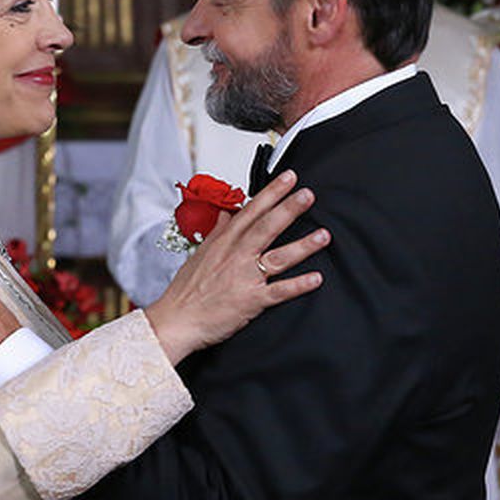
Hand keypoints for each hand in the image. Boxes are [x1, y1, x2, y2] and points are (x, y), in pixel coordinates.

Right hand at [142, 169, 328, 364]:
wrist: (176, 320)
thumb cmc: (186, 291)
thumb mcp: (199, 254)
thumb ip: (218, 232)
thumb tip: (227, 214)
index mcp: (224, 242)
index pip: (251, 211)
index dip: (271, 193)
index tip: (288, 178)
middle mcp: (236, 256)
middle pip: (267, 227)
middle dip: (289, 209)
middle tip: (308, 195)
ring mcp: (244, 277)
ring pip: (278, 257)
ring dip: (302, 245)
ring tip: (323, 235)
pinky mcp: (251, 301)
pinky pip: (279, 291)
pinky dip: (298, 285)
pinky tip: (316, 278)